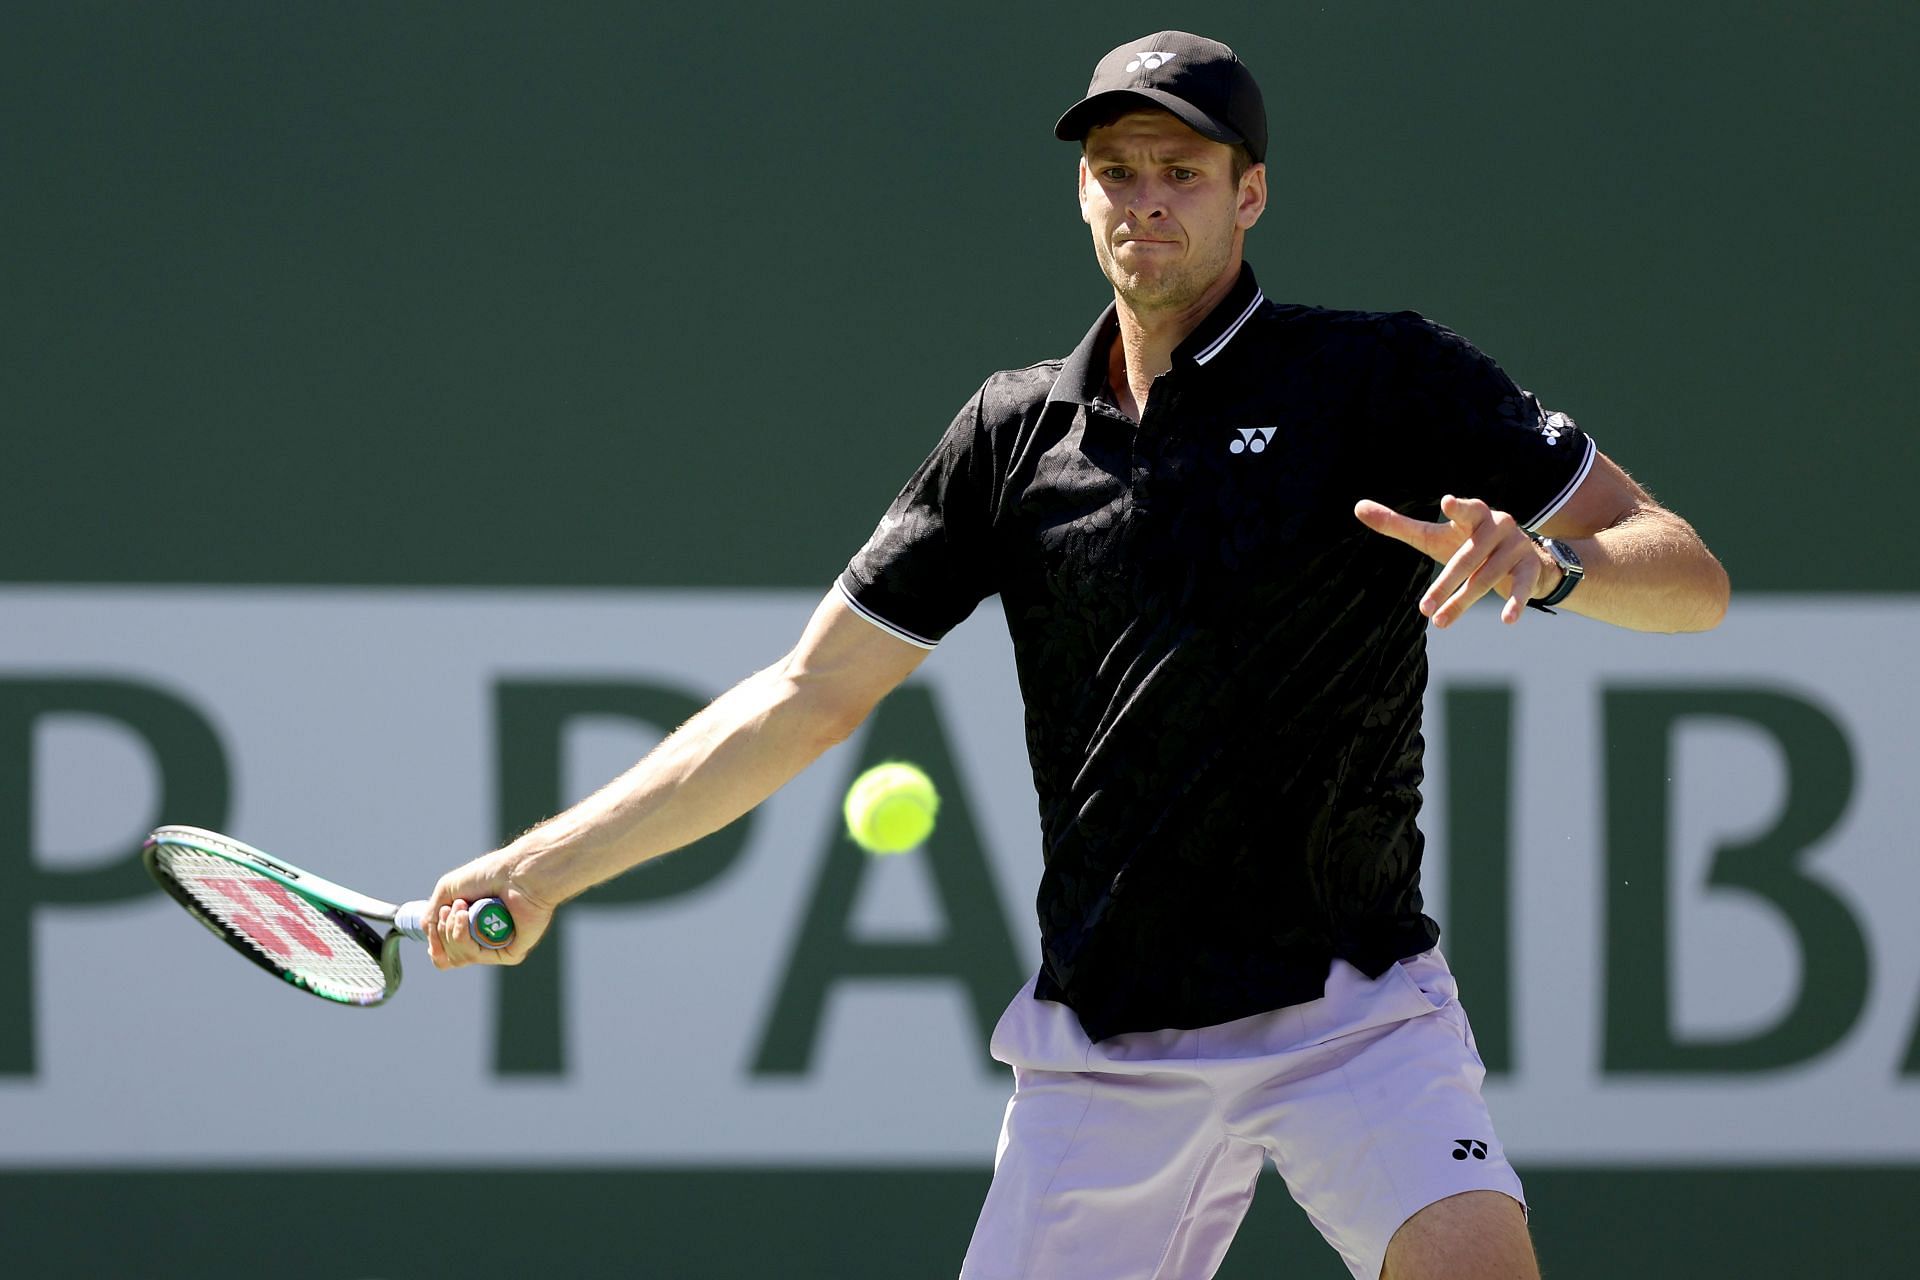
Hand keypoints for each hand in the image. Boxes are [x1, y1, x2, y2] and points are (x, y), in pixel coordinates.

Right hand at [424, 848, 556, 969]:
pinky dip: (464, 936)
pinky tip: (469, 917)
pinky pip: (476, 957)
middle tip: (456, 906)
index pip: (445, 953)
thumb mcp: (447, 891)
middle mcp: (483, 941)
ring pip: (458, 958)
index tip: (439, 917)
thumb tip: (429, 941)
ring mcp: (496, 948)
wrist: (516, 871)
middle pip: (447, 957)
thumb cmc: (488, 875)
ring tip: (463, 907)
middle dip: (443, 930)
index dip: (435, 942)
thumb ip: (431, 917)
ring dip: (452, 930)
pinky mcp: (509, 953)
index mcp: (471, 928)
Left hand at [1354, 494, 1554, 626]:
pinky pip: (1522, 587)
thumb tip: (1356, 507)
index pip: (1466, 509)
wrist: (1519, 557)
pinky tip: (1507, 620)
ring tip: (1440, 622)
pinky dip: (1515, 603)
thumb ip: (1398, 524)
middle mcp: (1499, 526)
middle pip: (1468, 557)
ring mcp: (1517, 547)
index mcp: (1474, 514)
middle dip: (1445, 584)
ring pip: (1486, 578)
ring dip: (1462, 602)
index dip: (1457, 507)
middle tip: (1424, 608)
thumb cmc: (1465, 543)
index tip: (1447, 503)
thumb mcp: (1432, 535)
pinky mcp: (1531, 568)